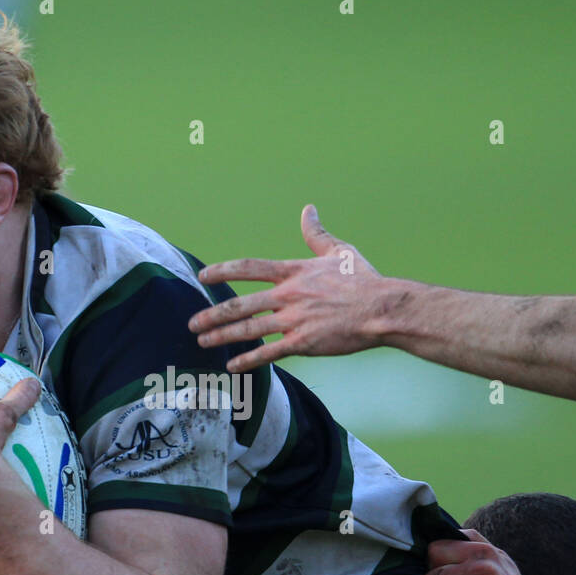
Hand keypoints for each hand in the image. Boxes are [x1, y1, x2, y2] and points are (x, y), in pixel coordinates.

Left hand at [188, 205, 384, 372]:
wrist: (383, 309)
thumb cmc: (364, 280)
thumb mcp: (339, 250)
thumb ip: (316, 234)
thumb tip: (308, 210)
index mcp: (294, 272)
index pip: (250, 268)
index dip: (223, 271)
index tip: (203, 276)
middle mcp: (289, 295)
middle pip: (240, 304)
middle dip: (213, 314)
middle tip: (192, 322)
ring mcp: (294, 320)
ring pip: (249, 329)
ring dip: (222, 336)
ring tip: (202, 341)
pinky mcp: (304, 343)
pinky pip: (269, 353)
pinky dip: (248, 359)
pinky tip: (232, 365)